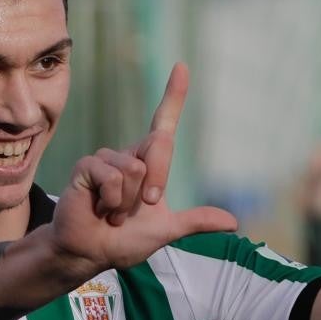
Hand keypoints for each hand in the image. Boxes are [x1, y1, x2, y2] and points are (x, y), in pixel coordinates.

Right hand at [49, 63, 237, 271]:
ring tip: (113, 213)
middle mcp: (129, 154)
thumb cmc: (124, 240)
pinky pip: (113, 177)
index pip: (163, 123)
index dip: (174, 95)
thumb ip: (195, 222)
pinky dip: (112, 200)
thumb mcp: (166, 230)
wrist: (90, 253)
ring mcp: (106, 159)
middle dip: (157, 180)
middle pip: (159, 144)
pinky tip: (99, 209)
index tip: (181, 66)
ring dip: (128, 202)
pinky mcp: (87, 166)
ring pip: (134, 169)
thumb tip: (233, 222)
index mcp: (149, 164)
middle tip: (142, 207)